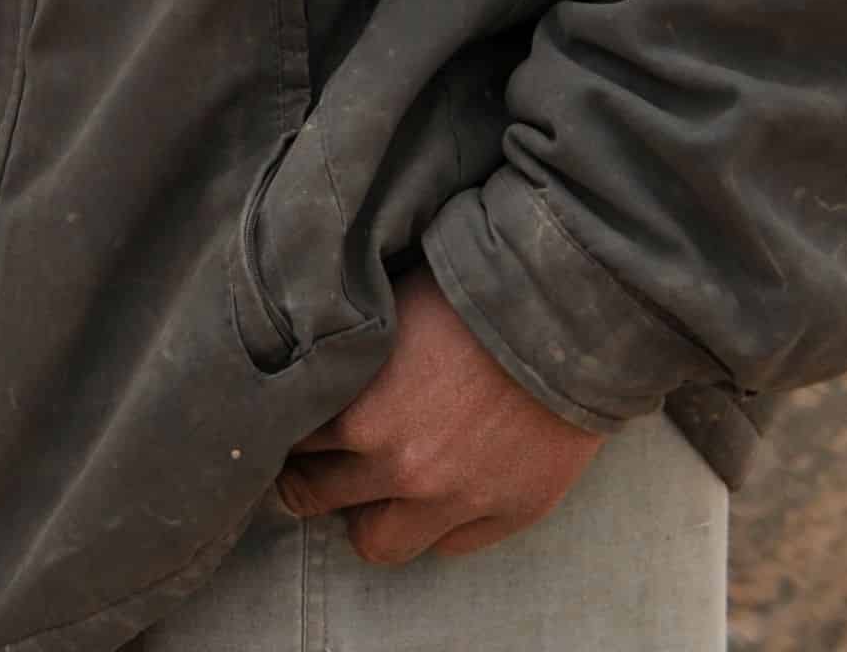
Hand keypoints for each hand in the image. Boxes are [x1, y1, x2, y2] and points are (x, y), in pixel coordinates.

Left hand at [275, 274, 605, 564]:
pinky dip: (434, 526)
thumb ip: (343, 351)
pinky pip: (449, 547)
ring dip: (366, 519)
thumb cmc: (468, 298)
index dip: (281, 431)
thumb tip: (301, 352)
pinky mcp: (509, 513)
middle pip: (317, 498)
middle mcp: (401, 467)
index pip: (287, 442)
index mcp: (357, 414)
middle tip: (308, 467)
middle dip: (305, 481)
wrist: (565, 320)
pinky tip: (431, 498)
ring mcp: (457, 499)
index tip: (281, 424)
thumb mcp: (384, 312)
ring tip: (368, 495)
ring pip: (379, 543)